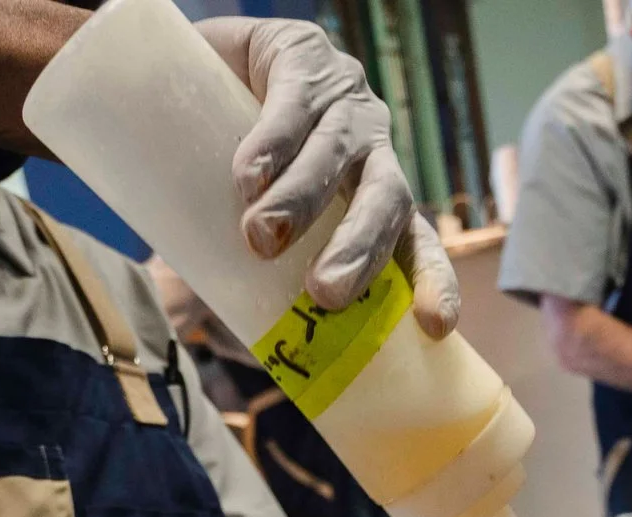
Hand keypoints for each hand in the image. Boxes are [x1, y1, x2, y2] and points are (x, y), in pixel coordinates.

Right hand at [198, 17, 460, 337]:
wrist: (197, 62)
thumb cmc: (232, 163)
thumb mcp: (250, 220)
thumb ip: (250, 277)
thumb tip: (236, 344)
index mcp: (373, 194)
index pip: (416, 243)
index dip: (431, 281)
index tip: (435, 326)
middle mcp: (370, 150)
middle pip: (387, 200)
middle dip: (360, 248)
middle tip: (325, 292)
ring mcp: (342, 102)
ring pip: (336, 153)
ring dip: (304, 198)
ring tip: (262, 236)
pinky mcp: (304, 57)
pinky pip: (296, 106)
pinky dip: (273, 144)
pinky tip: (249, 175)